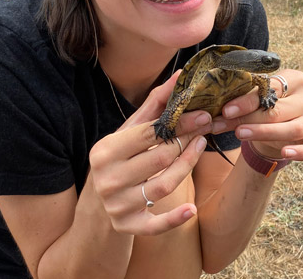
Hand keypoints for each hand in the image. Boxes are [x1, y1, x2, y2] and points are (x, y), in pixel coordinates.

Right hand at [89, 73, 212, 235]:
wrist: (95, 206)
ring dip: (189, 166)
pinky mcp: (127, 227)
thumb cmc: (118, 158)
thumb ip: (154, 105)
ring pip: (163, 186)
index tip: (203, 113)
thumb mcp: (128, 131)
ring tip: (202, 146)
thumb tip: (179, 76)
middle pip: (159, 158)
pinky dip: (174, 218)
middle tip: (206, 127)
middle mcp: (108, 178)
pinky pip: (154, 226)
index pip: (148, 135)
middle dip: (187, 141)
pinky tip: (192, 210)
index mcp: (105, 151)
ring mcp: (117, 205)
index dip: (179, 124)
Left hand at [214, 69, 302, 160]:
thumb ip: (239, 102)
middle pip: (279, 110)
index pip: (271, 88)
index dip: (247, 100)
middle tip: (227, 125)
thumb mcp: (254, 100)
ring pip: (294, 129)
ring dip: (265, 133)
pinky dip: (301, 152)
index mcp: (295, 79)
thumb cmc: (264, 107)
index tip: (226, 110)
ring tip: (241, 135)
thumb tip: (213, 115)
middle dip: (250, 118)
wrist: (279, 126)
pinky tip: (284, 153)